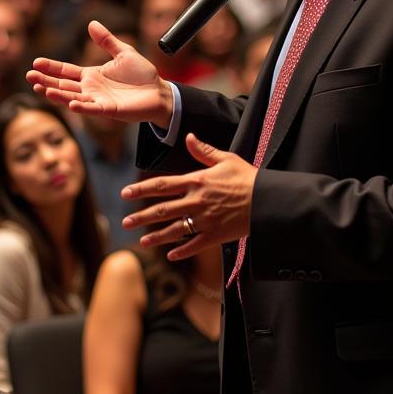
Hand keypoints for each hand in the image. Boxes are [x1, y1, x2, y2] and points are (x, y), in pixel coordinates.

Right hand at [26, 20, 173, 127]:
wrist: (159, 92)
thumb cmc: (142, 74)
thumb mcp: (123, 52)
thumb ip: (107, 40)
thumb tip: (91, 23)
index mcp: (92, 75)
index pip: (66, 71)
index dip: (51, 67)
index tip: (36, 62)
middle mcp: (91, 89)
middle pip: (63, 85)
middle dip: (46, 81)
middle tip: (29, 76)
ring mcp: (98, 100)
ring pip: (72, 97)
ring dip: (56, 94)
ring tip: (40, 88)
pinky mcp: (108, 109)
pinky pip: (92, 109)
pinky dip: (81, 107)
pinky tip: (70, 103)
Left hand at [121, 134, 255, 259]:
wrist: (267, 200)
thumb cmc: (247, 177)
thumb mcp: (226, 159)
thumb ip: (204, 151)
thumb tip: (189, 138)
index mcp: (196, 181)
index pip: (162, 185)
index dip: (142, 189)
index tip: (126, 193)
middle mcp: (196, 201)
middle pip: (163, 209)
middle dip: (142, 216)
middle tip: (125, 222)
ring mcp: (205, 220)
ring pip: (175, 230)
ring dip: (156, 236)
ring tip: (141, 241)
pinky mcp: (215, 235)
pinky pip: (194, 245)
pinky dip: (181, 251)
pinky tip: (169, 255)